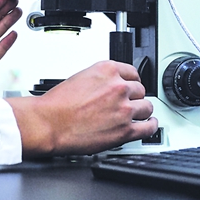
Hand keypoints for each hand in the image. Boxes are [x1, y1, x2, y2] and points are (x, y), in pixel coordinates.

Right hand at [5, 60, 157, 156]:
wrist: (50, 123)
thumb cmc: (58, 104)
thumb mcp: (81, 76)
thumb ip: (101, 79)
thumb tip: (110, 85)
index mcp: (108, 70)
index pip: (132, 72)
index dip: (131, 82)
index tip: (131, 86)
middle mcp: (119, 87)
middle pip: (140, 90)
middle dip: (134, 97)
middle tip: (128, 103)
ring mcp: (124, 108)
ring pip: (146, 107)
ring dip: (142, 111)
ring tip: (138, 115)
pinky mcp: (125, 130)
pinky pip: (148, 127)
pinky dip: (150, 126)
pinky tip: (148, 125)